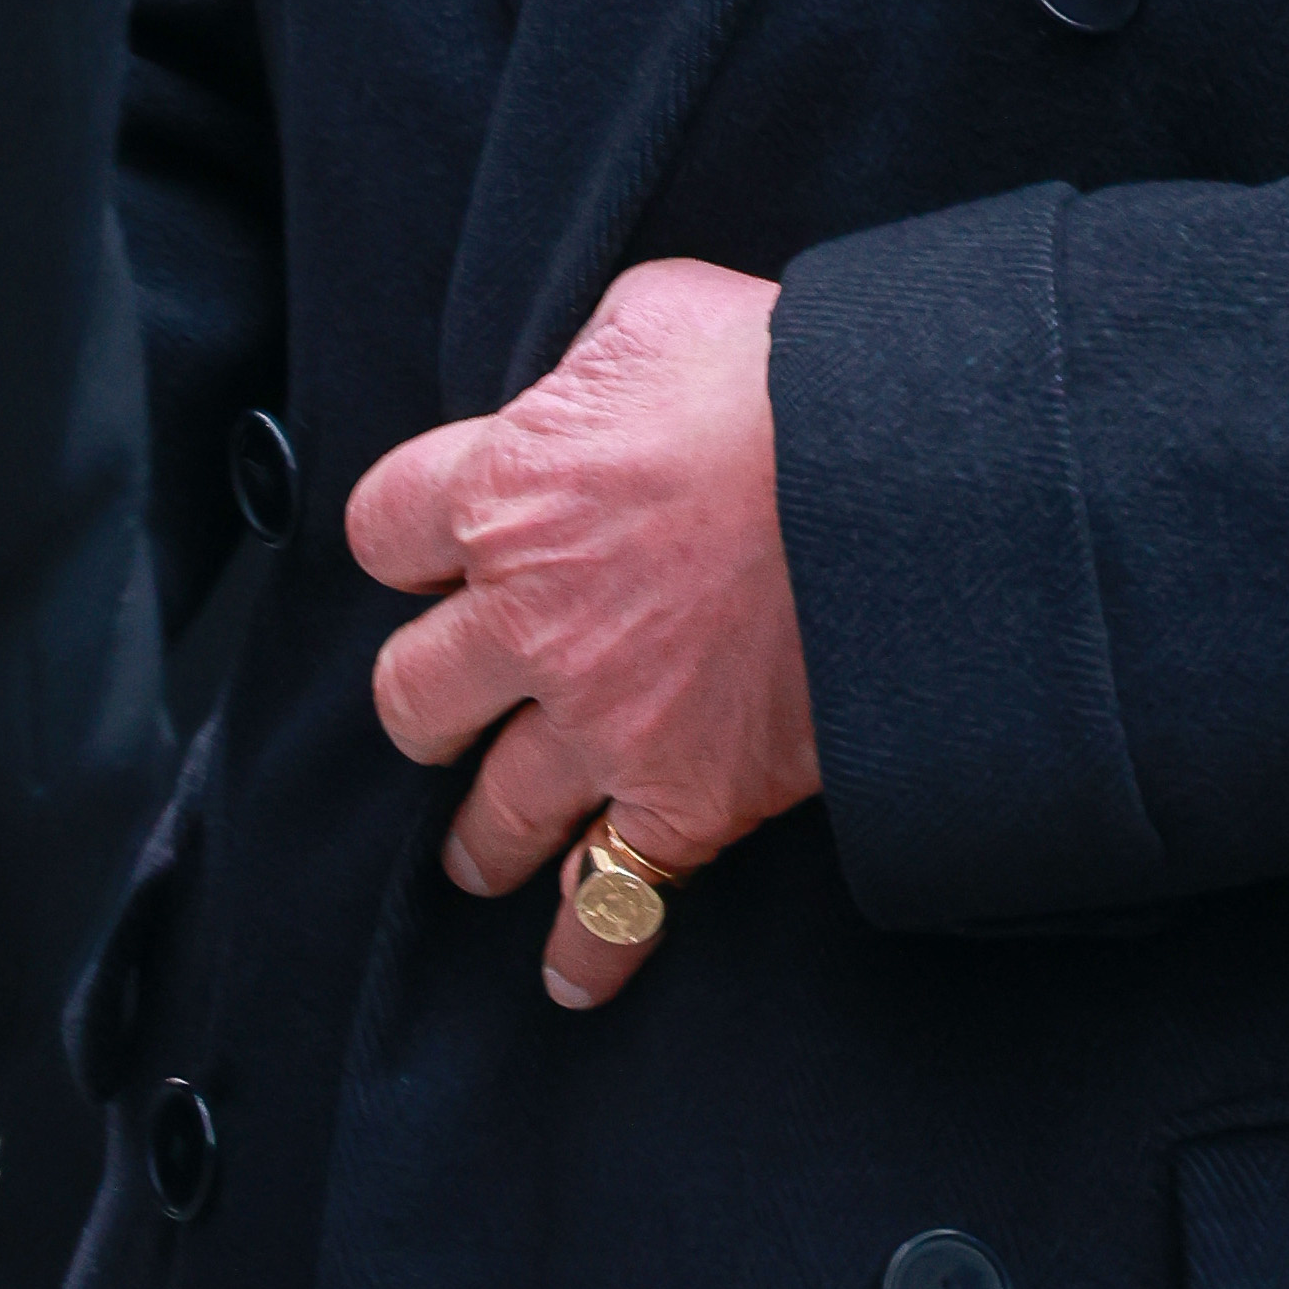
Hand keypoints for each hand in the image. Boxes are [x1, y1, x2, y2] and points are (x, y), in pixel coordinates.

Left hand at [351, 259, 818, 1009]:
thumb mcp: (658, 312)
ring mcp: (603, 720)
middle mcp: (529, 617)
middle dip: (432, 698)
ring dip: (483, 834)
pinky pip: (609, 901)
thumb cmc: (788, 373)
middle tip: (460, 701)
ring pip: (490, 813)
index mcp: (508, 488)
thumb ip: (588, 364)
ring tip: (483, 848)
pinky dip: (589, 948)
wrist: (908, 474)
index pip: (381, 531)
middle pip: (410, 695)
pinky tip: (571, 975)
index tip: (433, 554)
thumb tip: (579, 391)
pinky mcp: (688, 797)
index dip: (407, 542)